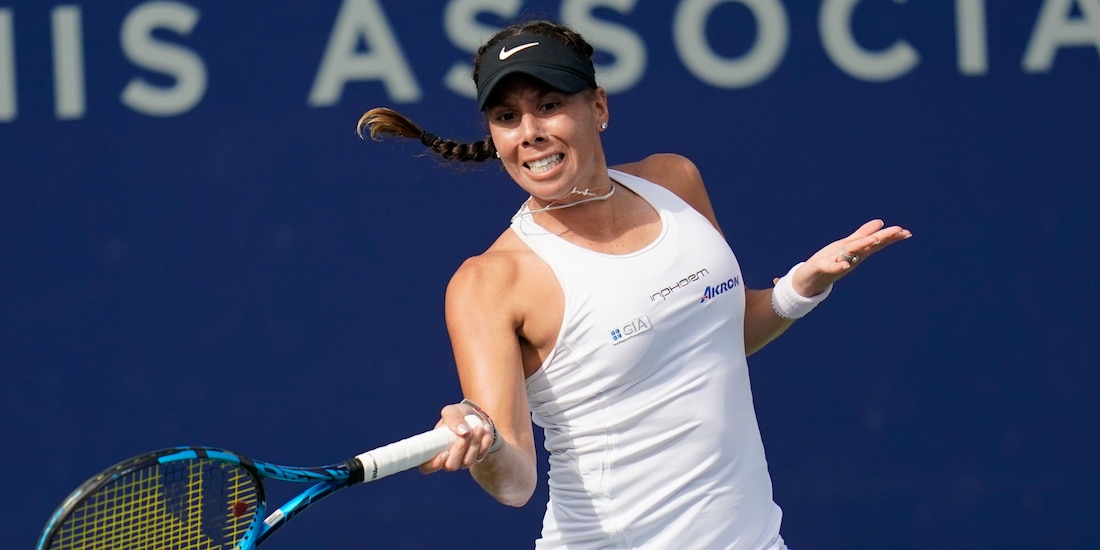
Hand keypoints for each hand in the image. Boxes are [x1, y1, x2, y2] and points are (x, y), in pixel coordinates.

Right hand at [419, 402, 494, 472]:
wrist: (477, 417)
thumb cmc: (459, 415)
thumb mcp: (453, 411)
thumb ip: (453, 418)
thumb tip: (462, 431)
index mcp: (434, 449)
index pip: (426, 467)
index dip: (433, 464)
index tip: (445, 453)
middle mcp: (447, 459)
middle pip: (450, 466)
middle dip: (459, 449)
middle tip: (466, 433)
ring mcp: (462, 461)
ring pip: (467, 461)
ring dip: (474, 443)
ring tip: (478, 426)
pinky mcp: (476, 459)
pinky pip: (481, 455)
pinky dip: (485, 442)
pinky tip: (485, 429)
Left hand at [789, 219, 911, 295]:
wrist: (809, 280)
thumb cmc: (829, 261)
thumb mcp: (847, 245)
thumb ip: (862, 235)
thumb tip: (880, 222)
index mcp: (857, 252)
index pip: (876, 243)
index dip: (890, 237)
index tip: (907, 232)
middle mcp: (851, 258)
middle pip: (868, 246)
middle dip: (883, 239)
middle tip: (900, 232)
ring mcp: (838, 263)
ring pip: (852, 253)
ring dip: (863, 247)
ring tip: (875, 240)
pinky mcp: (823, 268)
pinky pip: (832, 267)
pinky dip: (839, 265)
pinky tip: (845, 264)